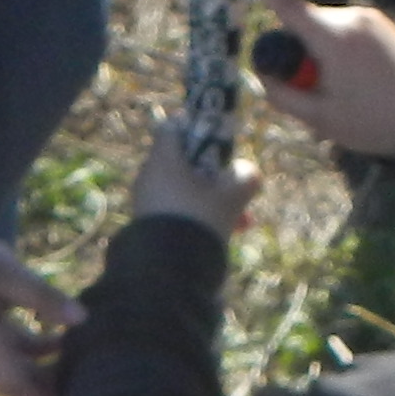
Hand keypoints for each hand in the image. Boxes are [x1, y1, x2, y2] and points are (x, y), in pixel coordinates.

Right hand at [0, 234, 81, 395]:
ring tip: (81, 389)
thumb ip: (43, 295)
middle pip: (19, 386)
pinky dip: (43, 355)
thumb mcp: (9, 272)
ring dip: (49, 380)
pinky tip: (68, 346)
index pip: (14, 381)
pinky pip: (20, 356)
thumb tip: (82, 318)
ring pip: (21, 372)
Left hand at [129, 121, 257, 236]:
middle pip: (184, 163)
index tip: (217, 140)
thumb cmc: (200, 220)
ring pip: (184, 192)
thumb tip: (249, 172)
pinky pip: (176, 212)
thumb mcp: (231, 197)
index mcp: (163, 159)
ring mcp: (145, 202)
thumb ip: (245, 177)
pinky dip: (198, 218)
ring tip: (241, 222)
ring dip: (211, 202)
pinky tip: (224, 236)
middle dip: (213, 177)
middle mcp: (149, 176)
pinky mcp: (146, 226)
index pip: (173, 127)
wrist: (168, 268)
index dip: (196, 128)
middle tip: (235, 190)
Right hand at [239, 0, 394, 154]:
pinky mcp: (380, 24)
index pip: (285, 4)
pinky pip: (342, 35)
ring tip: (351, 92)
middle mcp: (351, 18)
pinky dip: (339, 55)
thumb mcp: (320, 119)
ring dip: (322, 57)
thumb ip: (282, 94)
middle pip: (301, 26)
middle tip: (322, 92)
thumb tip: (264, 73)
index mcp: (334, 39)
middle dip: (298, 55)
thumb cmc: (376, 124)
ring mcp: (369, 19)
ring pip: (321, 33)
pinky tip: (363, 83)